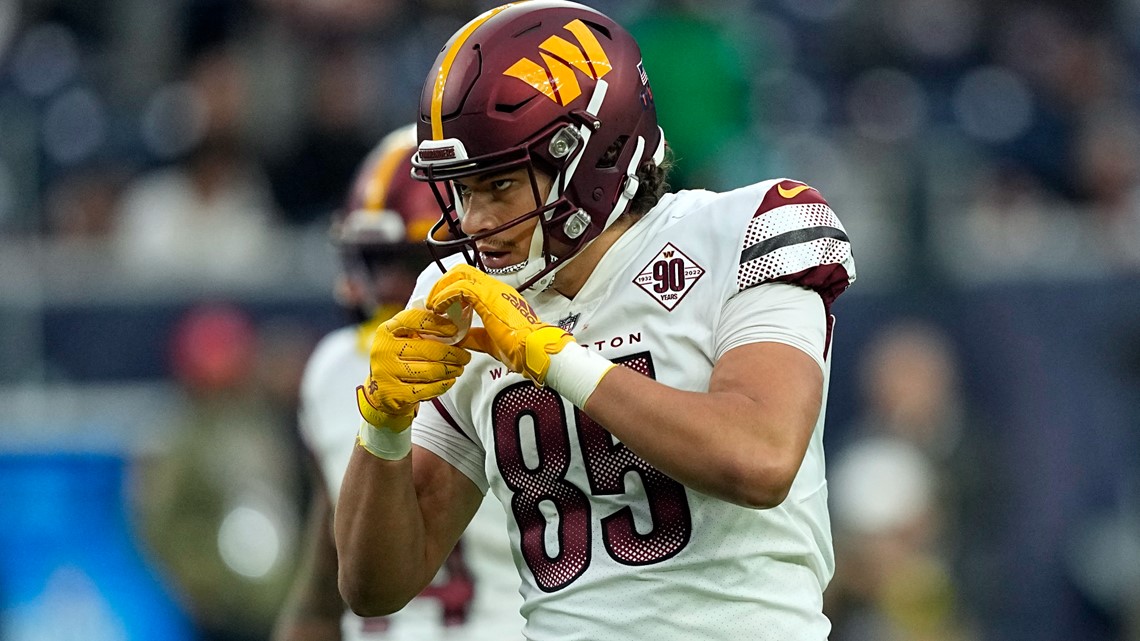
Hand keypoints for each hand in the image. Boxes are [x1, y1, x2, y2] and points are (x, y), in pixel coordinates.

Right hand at [356, 307, 471, 430]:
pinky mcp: (394, 393)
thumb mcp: (402, 339)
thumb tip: (454, 320)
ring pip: (430, 370)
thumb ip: (421, 329)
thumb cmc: (397, 359)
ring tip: (460, 368)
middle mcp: (383, 350)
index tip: (455, 330)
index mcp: (386, 330)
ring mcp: (387, 372)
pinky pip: (427, 389)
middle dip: (453, 353)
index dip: (438, 323)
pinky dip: (443, 384)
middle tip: (465, 355)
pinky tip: (450, 380)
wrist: (380, 390)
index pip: (414, 320)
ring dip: (451, 369)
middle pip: (428, 349)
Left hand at [426, 265, 572, 384]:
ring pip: (459, 274)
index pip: (470, 280)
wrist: (534, 350)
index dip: (451, 288)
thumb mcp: (489, 340)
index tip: (440, 305)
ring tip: (433, 305)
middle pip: (462, 271)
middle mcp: (496, 288)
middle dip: (442, 284)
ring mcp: (493, 290)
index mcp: (498, 296)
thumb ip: (473, 335)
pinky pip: (459, 288)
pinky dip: (445, 296)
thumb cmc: (520, 347)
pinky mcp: (488, 297)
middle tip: (432, 302)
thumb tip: (459, 337)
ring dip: (441, 289)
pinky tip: (439, 308)